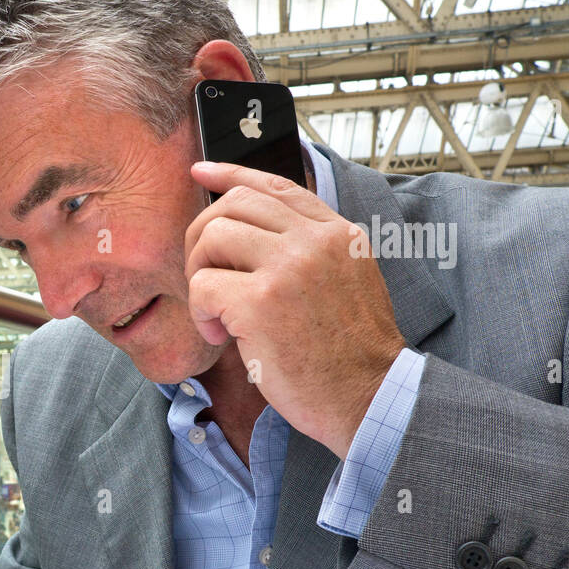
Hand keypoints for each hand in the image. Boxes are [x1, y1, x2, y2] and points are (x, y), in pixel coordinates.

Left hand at [185, 160, 406, 458]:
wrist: (368, 397)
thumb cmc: (348, 355)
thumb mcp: (345, 282)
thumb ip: (309, 252)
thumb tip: (250, 232)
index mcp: (336, 233)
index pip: (274, 185)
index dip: (230, 173)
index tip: (200, 171)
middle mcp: (314, 241)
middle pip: (232, 205)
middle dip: (202, 239)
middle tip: (205, 280)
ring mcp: (288, 268)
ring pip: (211, 237)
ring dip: (199, 277)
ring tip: (215, 312)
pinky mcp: (260, 302)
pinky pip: (203, 286)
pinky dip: (200, 312)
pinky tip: (220, 335)